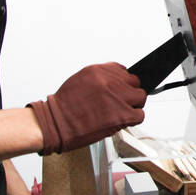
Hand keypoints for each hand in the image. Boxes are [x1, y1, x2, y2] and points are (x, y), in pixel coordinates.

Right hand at [27, 63, 146, 154]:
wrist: (56, 123)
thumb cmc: (65, 106)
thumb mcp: (80, 80)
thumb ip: (101, 78)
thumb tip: (116, 81)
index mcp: (99, 71)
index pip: (124, 71)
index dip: (123, 82)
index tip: (120, 90)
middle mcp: (110, 82)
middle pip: (134, 83)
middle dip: (128, 93)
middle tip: (120, 102)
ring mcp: (117, 98)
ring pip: (140, 97)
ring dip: (132, 105)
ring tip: (120, 112)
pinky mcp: (122, 115)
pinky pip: (139, 115)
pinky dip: (133, 119)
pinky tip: (122, 121)